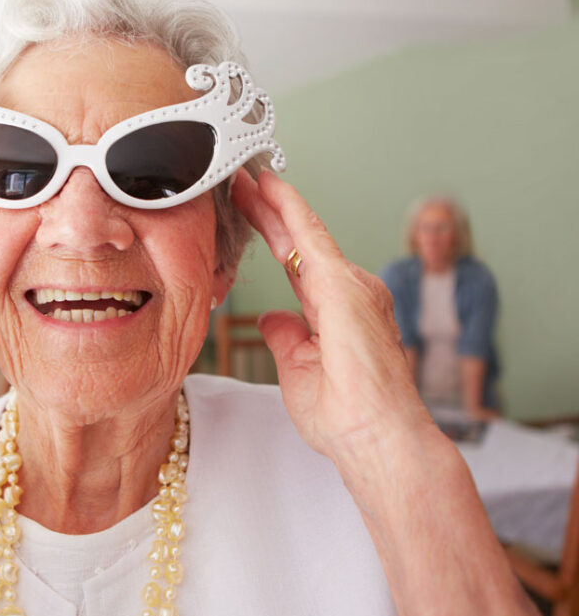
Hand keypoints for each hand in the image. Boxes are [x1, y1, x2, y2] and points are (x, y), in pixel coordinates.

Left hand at [230, 170, 433, 459]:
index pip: (296, 263)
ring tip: (242, 177)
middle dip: (267, 211)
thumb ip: (286, 337)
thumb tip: (271, 317)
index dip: (272, 235)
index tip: (247, 212)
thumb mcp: (298, 370)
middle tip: (238, 182)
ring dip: (272, 203)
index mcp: (335, 313)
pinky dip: (288, 208)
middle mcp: (348, 292)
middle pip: (298, 241)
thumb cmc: (346, 419)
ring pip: (303, 232)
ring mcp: (350, 285)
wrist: (376, 438)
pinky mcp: (344, 284)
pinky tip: (268, 186)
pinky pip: (310, 235)